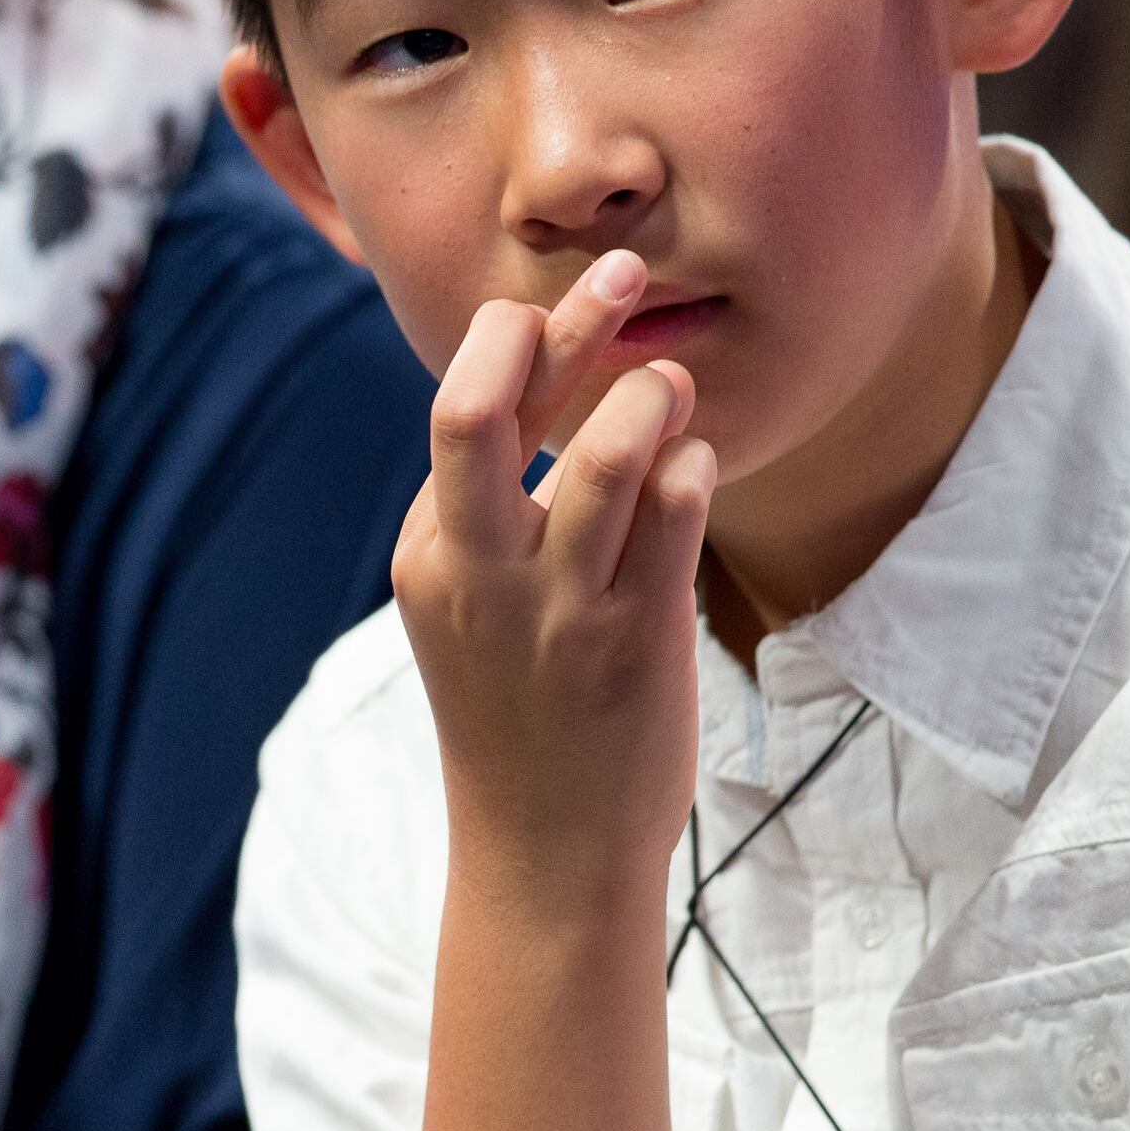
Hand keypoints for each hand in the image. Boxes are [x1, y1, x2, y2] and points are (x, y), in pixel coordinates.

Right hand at [393, 250, 714, 900]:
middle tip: (625, 279)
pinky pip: (675, 516)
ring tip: (676, 388)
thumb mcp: (473, 606)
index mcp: (430, 553)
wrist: (545, 852)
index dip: (522, 335)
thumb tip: (553, 384)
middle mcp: (481, 574)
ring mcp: (557, 610)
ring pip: (606, 454)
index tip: (573, 299)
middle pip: (476, 410)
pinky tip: (699, 468)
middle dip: (558, 327)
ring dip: (653, 396)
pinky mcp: (634, 644)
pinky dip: (694, 468)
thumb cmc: (520, 712)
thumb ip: (496, 511)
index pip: (463, 408)